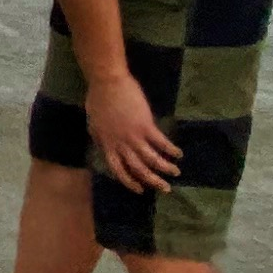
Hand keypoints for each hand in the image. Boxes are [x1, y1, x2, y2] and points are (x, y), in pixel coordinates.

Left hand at [84, 73, 180, 193]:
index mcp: (108, 146)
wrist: (107, 82)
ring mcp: (134, 136)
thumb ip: (102, 139)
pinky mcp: (146, 126)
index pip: (119, 171)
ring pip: (152, 159)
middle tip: (165, 188)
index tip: (140, 189)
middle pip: (139, 169)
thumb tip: (105, 148)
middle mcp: (122, 145)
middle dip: (153, 181)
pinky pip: (161, 142)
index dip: (130, 182)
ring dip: (166, 168)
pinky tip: (178, 153)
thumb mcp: (94, 125)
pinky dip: (171, 149)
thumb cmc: (98, 100)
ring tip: (176, 172)